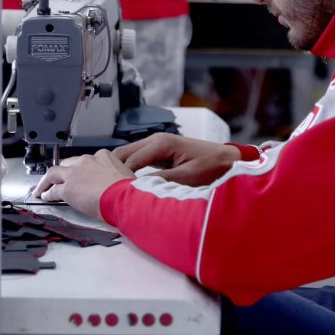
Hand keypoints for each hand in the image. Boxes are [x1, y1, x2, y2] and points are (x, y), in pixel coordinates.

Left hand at [33, 150, 134, 219]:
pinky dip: (47, 193)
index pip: (86, 161)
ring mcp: (75, 174)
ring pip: (54, 173)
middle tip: (58, 180)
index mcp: (103, 156)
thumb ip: (116, 176)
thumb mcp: (126, 176)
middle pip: (68, 164)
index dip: (80, 169)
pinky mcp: (67, 188)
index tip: (79, 175)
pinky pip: (53, 190)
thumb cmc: (130, 190)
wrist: (124, 197)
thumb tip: (117, 185)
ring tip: (43, 188)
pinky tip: (45, 197)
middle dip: (62, 172)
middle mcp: (87, 161)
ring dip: (48, 181)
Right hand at [116, 133, 240, 186]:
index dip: (121, 178)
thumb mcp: (187, 176)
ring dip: (120, 169)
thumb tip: (138, 187)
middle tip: (108, 190)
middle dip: (114, 170)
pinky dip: (129, 169)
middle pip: (123, 153)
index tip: (115, 195)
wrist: (226, 159)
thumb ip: (162, 180)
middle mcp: (155, 139)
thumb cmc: (210, 166)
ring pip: (128, 155)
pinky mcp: (158, 151)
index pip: (130, 161)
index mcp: (161, 143)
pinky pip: (137, 158)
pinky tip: (126, 183)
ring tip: (114, 188)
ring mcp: (156, 144)